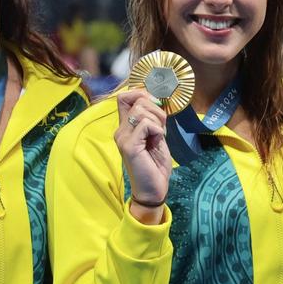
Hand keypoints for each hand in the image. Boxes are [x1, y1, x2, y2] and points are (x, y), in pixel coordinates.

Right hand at [115, 90, 171, 223]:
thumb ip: (153, 120)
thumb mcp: (156, 137)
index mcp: (126, 127)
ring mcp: (123, 137)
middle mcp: (120, 130)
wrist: (153, 189)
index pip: (125, 97)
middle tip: (162, 128)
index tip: (157, 106)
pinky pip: (147, 124)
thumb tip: (157, 100)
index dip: (142, 94)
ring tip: (159, 137)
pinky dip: (158, 131)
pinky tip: (157, 142)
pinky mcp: (129, 145)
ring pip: (142, 110)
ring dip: (158, 121)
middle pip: (136, 99)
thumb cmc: (155, 165)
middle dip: (156, 109)